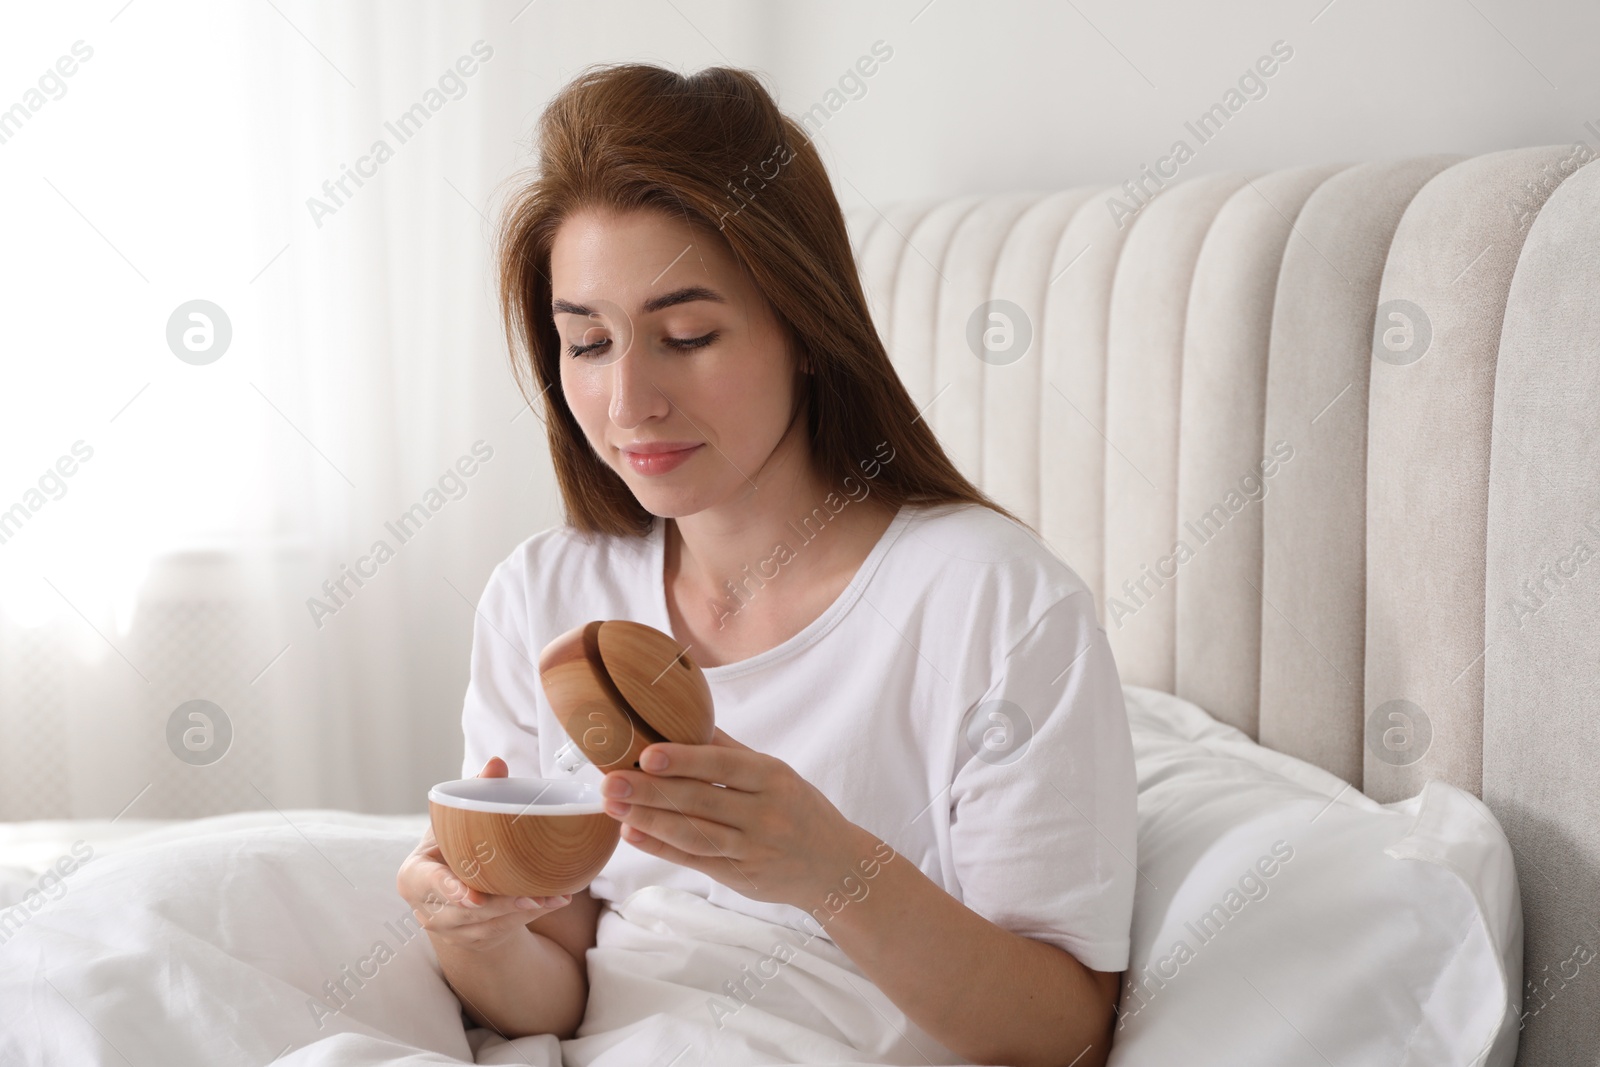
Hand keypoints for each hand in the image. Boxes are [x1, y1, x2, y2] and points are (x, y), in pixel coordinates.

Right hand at [396, 756, 572, 952]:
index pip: (426, 883)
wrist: (454, 891)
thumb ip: (475, 792)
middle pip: (463, 911)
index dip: (446, 890)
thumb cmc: (451, 849)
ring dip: (522, 911)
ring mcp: (449, 931)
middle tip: (531, 895)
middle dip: (499, 905)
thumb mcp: (455, 822)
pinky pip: (504, 930)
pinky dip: (530, 916)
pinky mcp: (473, 940)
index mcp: (414, 876)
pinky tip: (554, 900)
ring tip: (551, 897)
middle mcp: (427, 909)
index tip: (472, 896)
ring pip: (487, 925)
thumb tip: (496, 764)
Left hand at [598, 728, 875, 910]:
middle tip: (610, 781)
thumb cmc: (799, 810)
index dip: (684, 760)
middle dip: (651, 792)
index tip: (646, 754)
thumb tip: (685, 719)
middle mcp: (765, 814)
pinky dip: (661, 847)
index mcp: (773, 779)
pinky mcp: (741, 877)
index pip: (723, 766)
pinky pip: (694, 860)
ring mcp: (752, 849)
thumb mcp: (777, 774)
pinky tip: (632, 833)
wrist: (834, 867)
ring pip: (693, 834)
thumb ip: (732, 752)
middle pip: (700, 801)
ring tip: (612, 807)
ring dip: (648, 821)